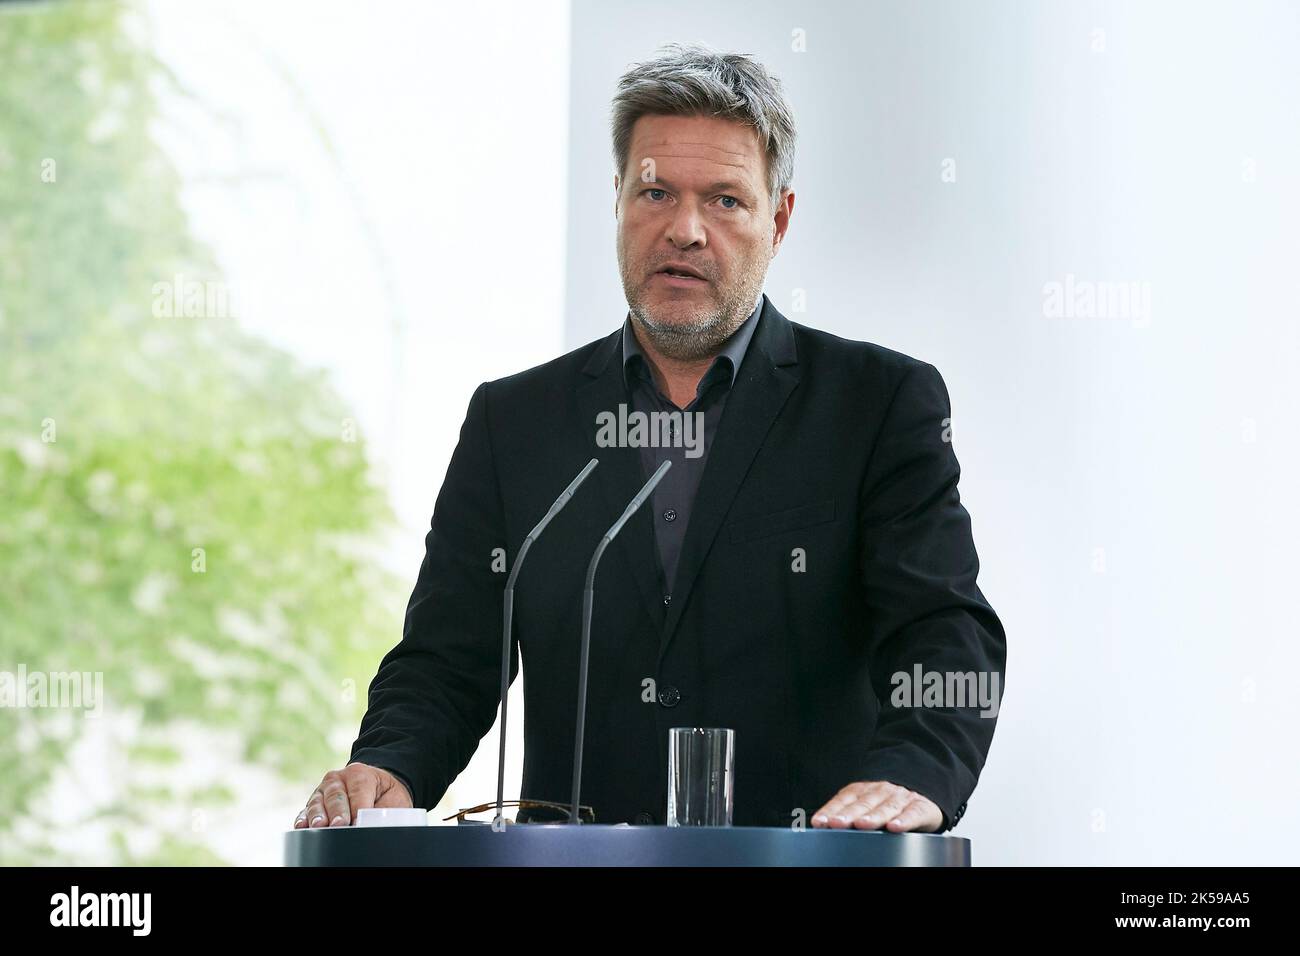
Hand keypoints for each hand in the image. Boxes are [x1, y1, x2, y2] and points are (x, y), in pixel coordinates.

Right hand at [293, 762, 412, 828]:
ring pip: (318, 802)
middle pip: (336, 796)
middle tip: (339, 824)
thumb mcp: (392, 800)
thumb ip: (382, 811)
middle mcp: (337, 779)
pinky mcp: (313, 804)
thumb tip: (373, 825)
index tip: (359, 821)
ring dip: (317, 815)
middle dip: (337, 812)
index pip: (359, 790)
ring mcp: (322, 791)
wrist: (378, 789)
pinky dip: (303, 819)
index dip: (359, 807)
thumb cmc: (386, 796)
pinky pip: (305, 811)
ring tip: (319, 826)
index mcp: (360, 773)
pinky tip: (302, 827)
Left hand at [811, 780, 942, 832]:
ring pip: (886, 807)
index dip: (831, 810)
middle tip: (836, 823)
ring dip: (873, 816)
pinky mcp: (920, 807)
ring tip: (862, 824)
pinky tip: (895, 827)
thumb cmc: (887, 804)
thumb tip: (820, 825)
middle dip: (848, 814)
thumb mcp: (866, 804)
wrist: (922, 792)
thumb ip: (847, 813)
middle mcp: (880, 791)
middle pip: (862, 803)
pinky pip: (912, 813)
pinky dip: (904, 820)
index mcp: (863, 790)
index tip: (819, 821)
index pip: (844, 799)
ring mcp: (901, 798)